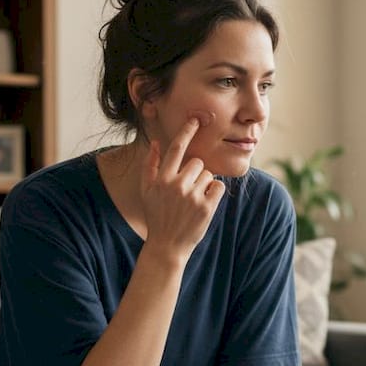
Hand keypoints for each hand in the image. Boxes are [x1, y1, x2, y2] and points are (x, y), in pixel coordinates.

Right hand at [139, 115, 225, 262]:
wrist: (166, 246)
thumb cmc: (157, 216)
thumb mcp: (146, 191)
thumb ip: (150, 166)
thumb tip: (155, 143)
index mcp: (162, 179)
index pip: (176, 148)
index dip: (186, 131)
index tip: (195, 119)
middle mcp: (177, 185)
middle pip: (197, 162)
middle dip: (195, 173)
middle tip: (187, 192)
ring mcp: (193, 196)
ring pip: (208, 175)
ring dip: (204, 185)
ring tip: (192, 202)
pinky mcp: (207, 207)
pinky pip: (218, 187)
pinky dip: (214, 193)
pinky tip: (203, 205)